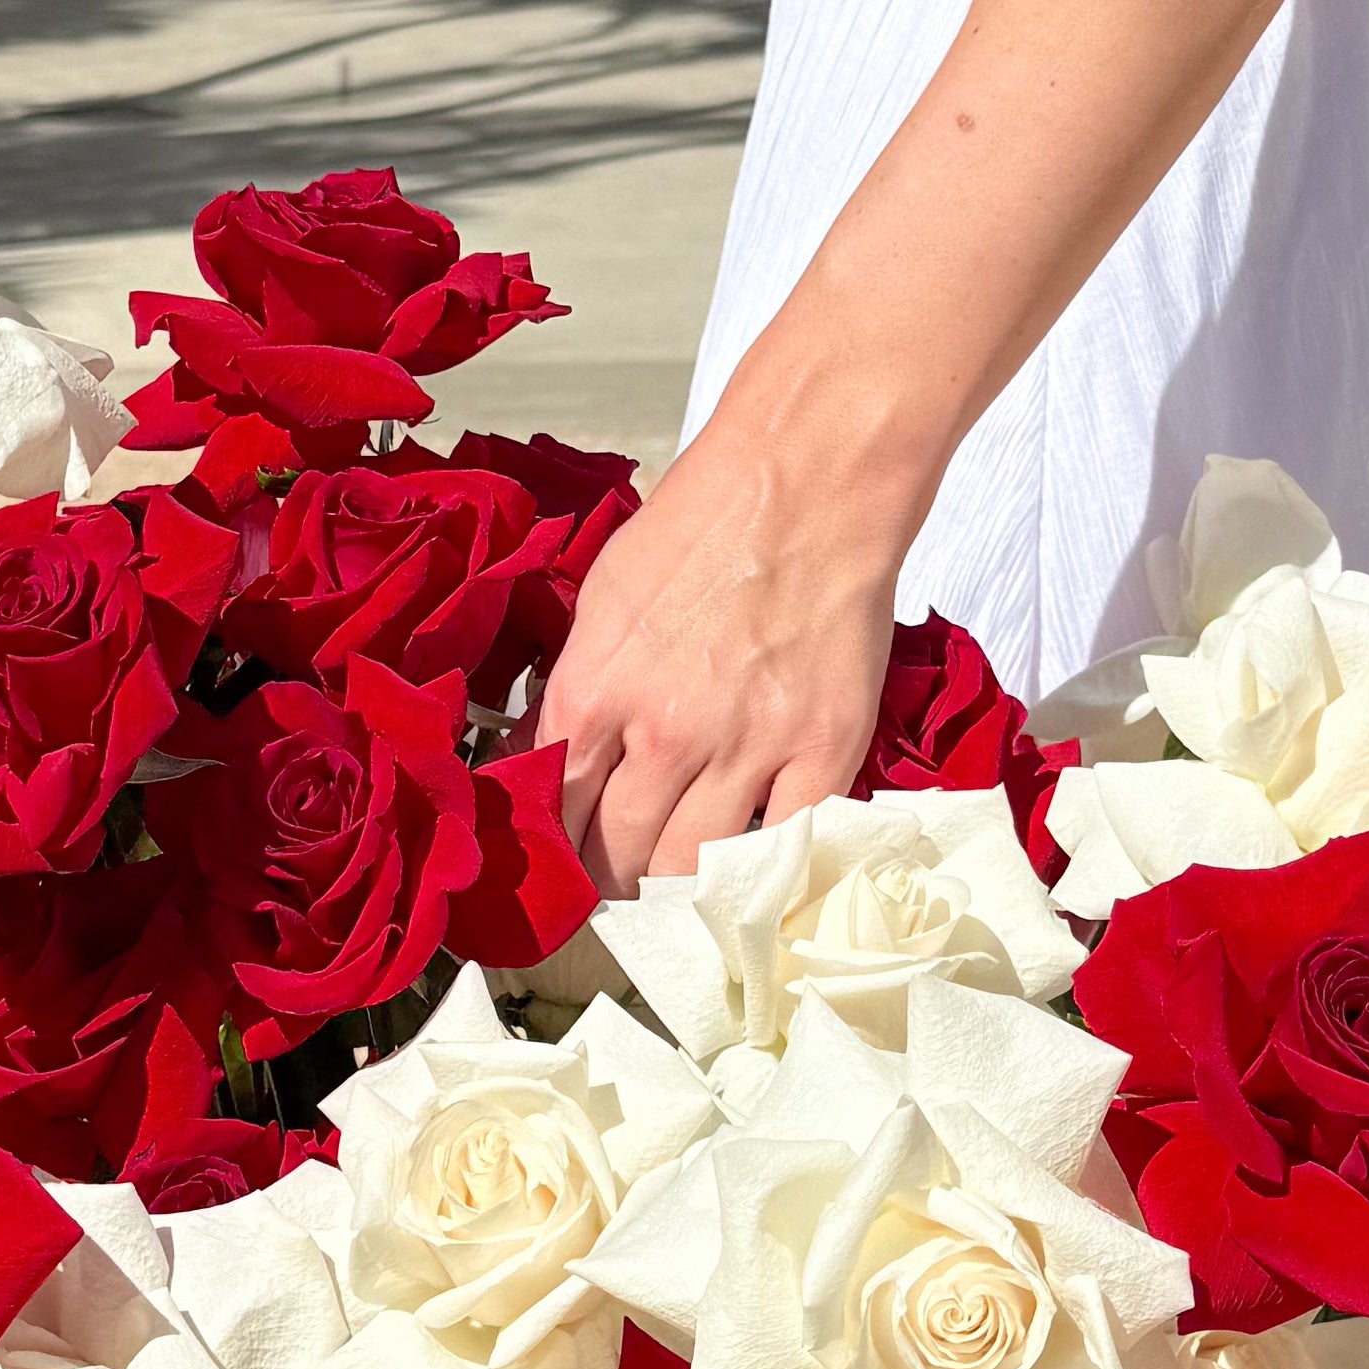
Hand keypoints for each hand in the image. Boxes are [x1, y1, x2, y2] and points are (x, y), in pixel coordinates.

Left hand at [540, 385, 915, 891]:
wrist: (810, 479)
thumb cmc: (705, 523)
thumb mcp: (603, 598)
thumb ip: (574, 687)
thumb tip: (546, 758)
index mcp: (595, 692)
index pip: (556, 814)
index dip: (557, 851)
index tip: (567, 867)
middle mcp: (664, 733)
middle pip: (617, 858)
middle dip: (610, 881)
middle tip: (618, 886)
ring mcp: (747, 750)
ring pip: (691, 872)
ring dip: (675, 889)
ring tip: (674, 888)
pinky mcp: (822, 754)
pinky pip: (782, 851)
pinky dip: (761, 871)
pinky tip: (747, 869)